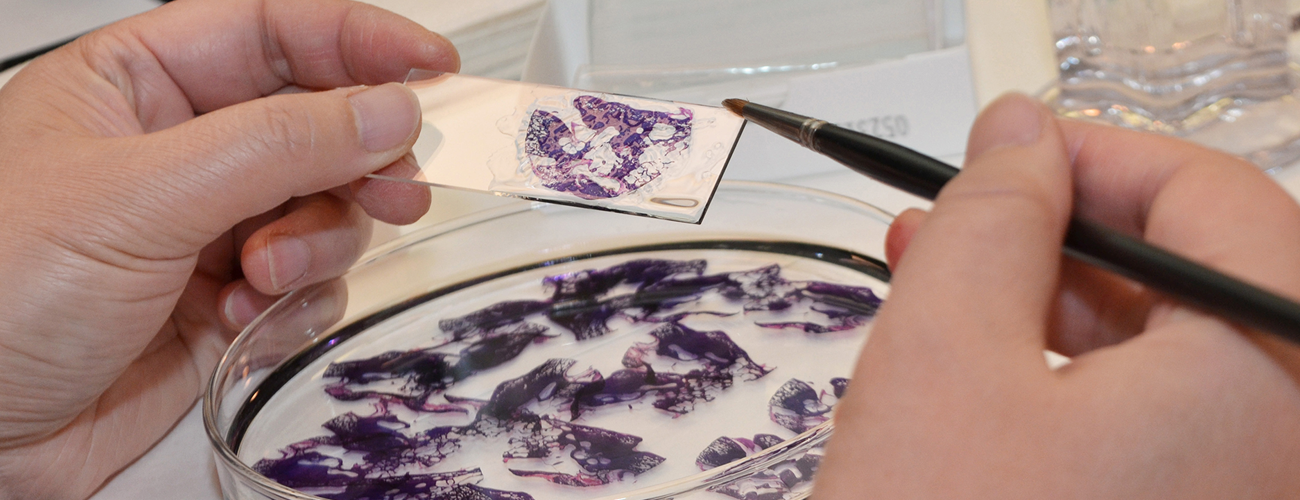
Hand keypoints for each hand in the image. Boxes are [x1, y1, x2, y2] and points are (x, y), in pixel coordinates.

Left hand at [0, 0, 456, 496]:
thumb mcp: (140, 197)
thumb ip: (277, 145)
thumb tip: (383, 108)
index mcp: (132, 85)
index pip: (269, 32)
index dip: (356, 40)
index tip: (430, 65)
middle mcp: (174, 152)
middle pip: (314, 124)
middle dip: (357, 159)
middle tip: (393, 189)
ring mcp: (201, 229)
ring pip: (322, 208)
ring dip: (316, 242)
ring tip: (267, 274)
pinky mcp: (218, 304)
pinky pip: (305, 285)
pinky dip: (293, 305)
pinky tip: (239, 320)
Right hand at [815, 94, 1299, 497]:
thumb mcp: (945, 358)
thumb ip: (991, 219)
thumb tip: (1020, 134)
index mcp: (1267, 380)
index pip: (1214, 200)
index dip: (1094, 159)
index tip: (1004, 160)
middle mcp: (1283, 444)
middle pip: (1197, 279)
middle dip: (1057, 238)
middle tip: (957, 225)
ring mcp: (1241, 487)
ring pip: (1171, 357)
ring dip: (1050, 309)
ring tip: (941, 298)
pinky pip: (1156, 425)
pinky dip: (1071, 385)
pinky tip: (983, 376)